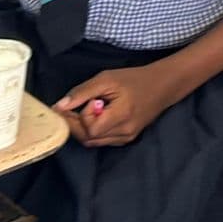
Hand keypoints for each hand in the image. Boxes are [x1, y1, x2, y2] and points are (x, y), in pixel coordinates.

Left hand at [55, 63, 178, 145]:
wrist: (163, 86)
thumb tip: (59, 106)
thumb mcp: (107, 79)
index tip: (81, 101)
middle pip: (88, 138)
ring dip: (84, 128)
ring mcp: (126, 138)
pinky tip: (96, 117)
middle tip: (73, 107)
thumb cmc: (135, 79)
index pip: (90, 129)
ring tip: (85, 110)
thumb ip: (82, 92)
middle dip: (76, 124)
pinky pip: (102, 141)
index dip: (79, 117)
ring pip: (93, 142)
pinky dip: (94, 131)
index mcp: (121, 116)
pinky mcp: (127, 139)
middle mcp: (124, 132)